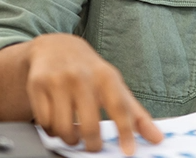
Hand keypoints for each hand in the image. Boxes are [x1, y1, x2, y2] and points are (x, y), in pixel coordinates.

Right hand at [26, 34, 162, 154]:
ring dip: (69, 138)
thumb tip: (158, 138)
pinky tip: (56, 120)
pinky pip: (44, 123)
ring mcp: (59, 80)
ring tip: (73, 132)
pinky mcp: (38, 84)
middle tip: (93, 146)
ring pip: (63, 129)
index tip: (128, 151)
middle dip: (92, 144)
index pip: (119, 106)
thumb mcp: (115, 85)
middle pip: (89, 125)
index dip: (125, 130)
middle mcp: (83, 76)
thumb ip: (135, 113)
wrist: (56, 47)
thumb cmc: (90, 72)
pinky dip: (51, 130)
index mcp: (106, 75)